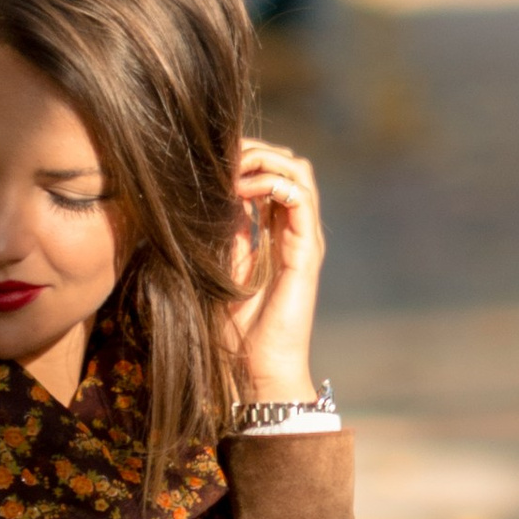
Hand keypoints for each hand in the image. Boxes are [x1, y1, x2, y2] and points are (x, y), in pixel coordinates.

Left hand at [229, 140, 323, 407]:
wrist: (257, 367)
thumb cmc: (238, 330)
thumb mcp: (222, 267)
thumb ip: (227, 232)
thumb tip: (216, 193)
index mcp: (274, 233)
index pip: (271, 176)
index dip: (246, 159)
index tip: (213, 160)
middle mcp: (294, 231)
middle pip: (288, 165)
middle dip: (255, 151)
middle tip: (222, 157)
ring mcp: (303, 239)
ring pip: (298, 171)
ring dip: (264, 161)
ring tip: (233, 171)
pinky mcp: (306, 251)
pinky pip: (299, 197)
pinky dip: (271, 182)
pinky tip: (241, 191)